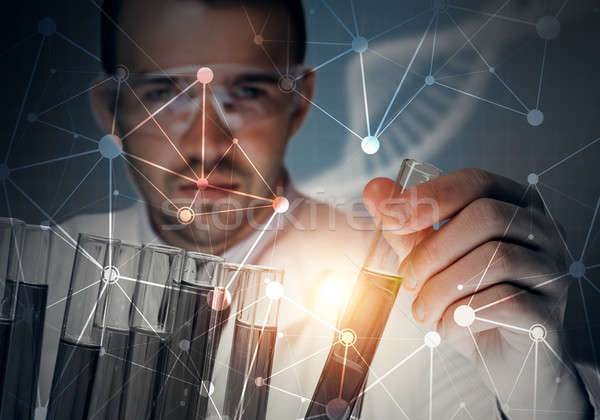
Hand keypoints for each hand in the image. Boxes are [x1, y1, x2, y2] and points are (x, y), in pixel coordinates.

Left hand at [363, 168, 587, 413]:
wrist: (504, 358)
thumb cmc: (468, 299)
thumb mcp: (433, 259)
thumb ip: (407, 226)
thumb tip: (374, 189)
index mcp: (514, 206)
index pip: (476, 182)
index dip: (431, 196)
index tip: (392, 219)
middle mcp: (542, 232)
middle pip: (487, 216)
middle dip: (433, 249)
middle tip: (407, 279)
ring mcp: (553, 271)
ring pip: (495, 258)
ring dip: (442, 287)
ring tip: (422, 310)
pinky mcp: (549, 312)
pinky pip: (504, 301)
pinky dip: (462, 315)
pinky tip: (448, 326)